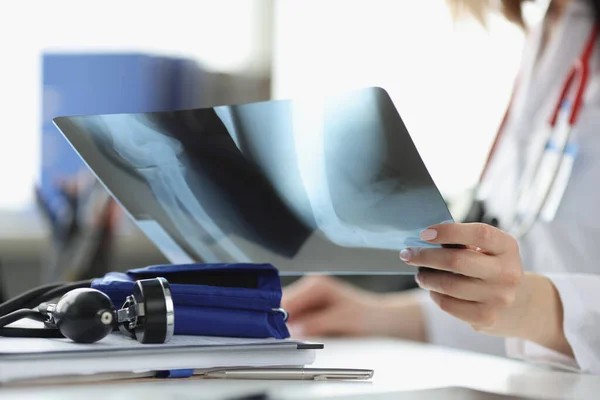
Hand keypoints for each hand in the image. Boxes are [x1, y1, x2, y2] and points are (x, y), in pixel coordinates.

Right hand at [282, 276, 383, 337]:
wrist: (380, 320)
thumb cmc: (367, 316)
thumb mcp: (341, 320)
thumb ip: (317, 323)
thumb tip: (294, 329)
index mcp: (316, 284)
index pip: (286, 300)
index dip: (279, 316)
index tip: (274, 332)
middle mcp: (311, 287)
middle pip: (284, 306)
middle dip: (284, 322)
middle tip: (285, 338)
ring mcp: (311, 297)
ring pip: (289, 315)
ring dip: (292, 327)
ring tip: (302, 336)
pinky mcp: (312, 309)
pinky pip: (297, 320)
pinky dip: (299, 329)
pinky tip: (308, 334)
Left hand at [400, 223, 528, 336]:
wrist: (519, 304)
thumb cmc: (491, 267)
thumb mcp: (489, 250)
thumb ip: (464, 242)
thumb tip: (424, 240)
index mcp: (507, 247)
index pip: (479, 234)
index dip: (449, 232)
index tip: (424, 234)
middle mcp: (507, 272)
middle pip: (457, 261)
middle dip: (425, 256)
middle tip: (407, 254)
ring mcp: (499, 297)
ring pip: (449, 285)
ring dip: (426, 278)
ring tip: (419, 274)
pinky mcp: (487, 317)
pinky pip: (449, 305)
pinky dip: (435, 295)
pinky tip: (433, 289)